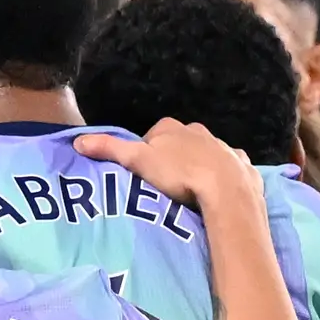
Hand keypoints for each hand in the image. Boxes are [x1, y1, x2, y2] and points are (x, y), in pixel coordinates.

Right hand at [72, 117, 260, 221]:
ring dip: (200, 167)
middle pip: (180, 143)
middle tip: (168, 185)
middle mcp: (199, 131)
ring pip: (207, 154)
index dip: (147, 154)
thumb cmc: (179, 173)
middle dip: (175, 158)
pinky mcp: (241, 164)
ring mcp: (223, 147)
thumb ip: (110, 149)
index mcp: (173, 128)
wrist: (226, 190)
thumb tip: (78, 140)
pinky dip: (225, 175)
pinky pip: (231, 167)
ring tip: (193, 191)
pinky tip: (219, 191)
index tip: (146, 174)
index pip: (153, 136)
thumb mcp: (138, 161)